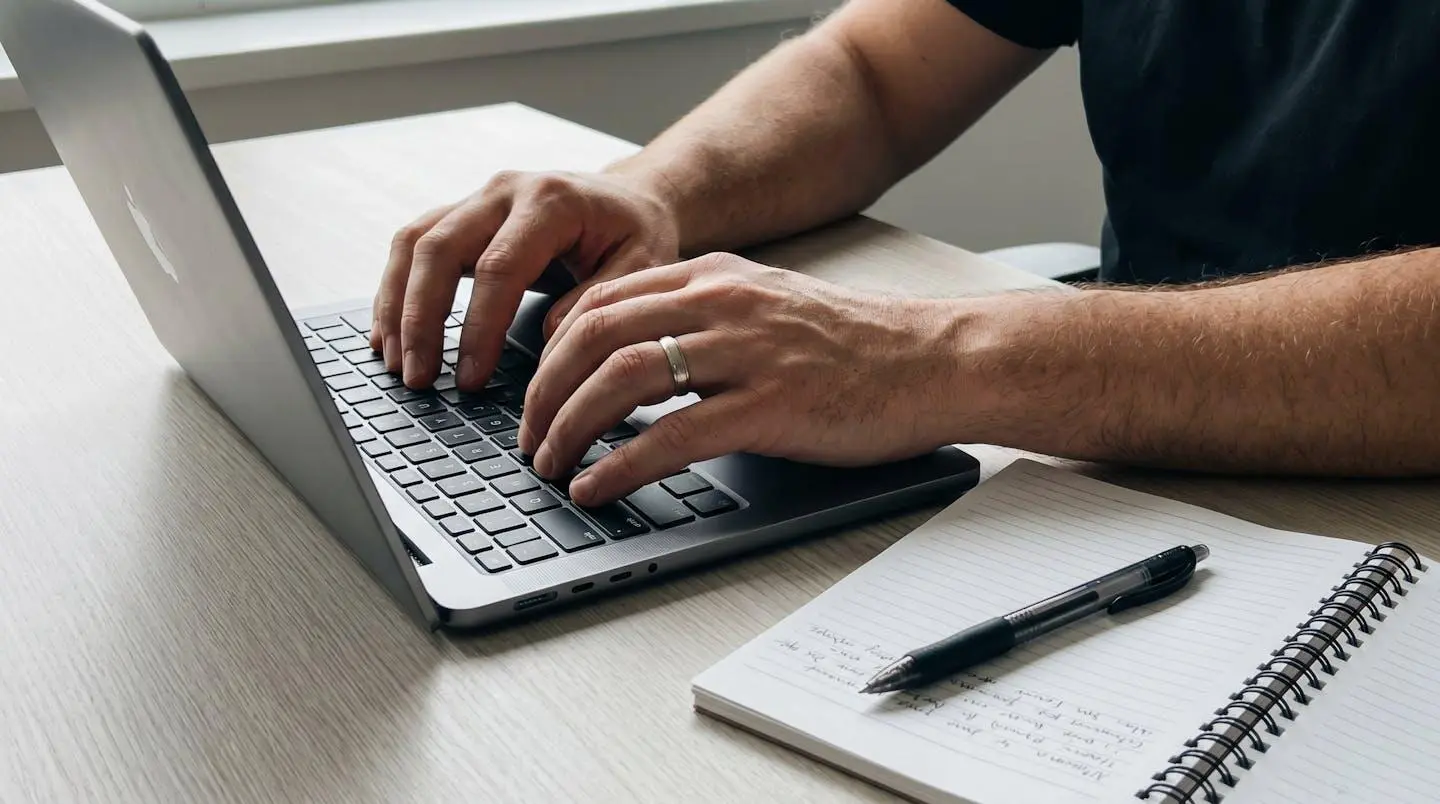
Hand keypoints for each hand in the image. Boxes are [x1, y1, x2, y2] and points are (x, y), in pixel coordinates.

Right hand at [370, 170, 679, 388]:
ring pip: (414, 243)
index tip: (469, 378)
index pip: (499, 267)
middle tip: (417, 377)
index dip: (478, 327)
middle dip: (420, 319)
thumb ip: (598, 301)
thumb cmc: (637, 233)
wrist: (630, 197)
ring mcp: (478, 199)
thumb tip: (548, 338)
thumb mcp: (643, 265)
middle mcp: (505, 191)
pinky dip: (395, 289)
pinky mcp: (463, 215)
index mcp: (551, 201)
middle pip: (439, 248)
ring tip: (394, 362)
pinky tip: (387, 334)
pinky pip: (414, 245)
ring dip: (396, 305)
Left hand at [519, 253, 963, 504]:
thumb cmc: (856, 346)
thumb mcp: (767, 306)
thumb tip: (630, 359)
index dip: (549, 350)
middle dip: (543, 391)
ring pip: (621, 378)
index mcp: (714, 277)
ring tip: (549, 465)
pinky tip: (597, 487)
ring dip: (569, 427)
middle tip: (528, 437)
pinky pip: (671, 435)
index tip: (533, 392)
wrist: (936, 360)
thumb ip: (702, 318)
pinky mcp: (770, 406)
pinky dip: (619, 465)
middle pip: (594, 334)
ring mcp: (746, 352)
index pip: (600, 301)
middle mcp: (721, 303)